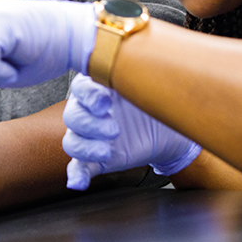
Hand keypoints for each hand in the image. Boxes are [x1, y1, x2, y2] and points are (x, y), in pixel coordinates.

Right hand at [62, 75, 201, 189]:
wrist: (169, 131)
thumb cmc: (158, 101)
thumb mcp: (152, 85)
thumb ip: (142, 74)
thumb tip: (147, 60)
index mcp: (99, 88)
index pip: (80, 88)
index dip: (89, 95)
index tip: (106, 102)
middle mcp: (90, 110)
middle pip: (72, 116)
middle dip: (91, 124)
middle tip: (114, 129)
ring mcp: (91, 135)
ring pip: (72, 141)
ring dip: (86, 148)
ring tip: (107, 150)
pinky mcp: (96, 158)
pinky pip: (78, 166)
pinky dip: (76, 175)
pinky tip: (79, 182)